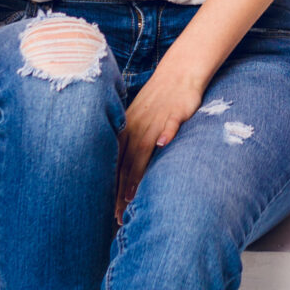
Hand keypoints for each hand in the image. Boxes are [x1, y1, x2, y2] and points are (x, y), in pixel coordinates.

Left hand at [117, 52, 208, 216]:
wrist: (179, 73)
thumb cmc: (159, 101)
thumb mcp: (140, 121)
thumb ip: (132, 144)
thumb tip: (122, 171)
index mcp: (127, 131)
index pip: (116, 165)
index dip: (113, 189)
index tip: (110, 213)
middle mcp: (137, 127)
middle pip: (126, 163)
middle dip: (120, 192)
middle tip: (118, 216)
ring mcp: (155, 120)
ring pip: (143, 149)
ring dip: (136, 173)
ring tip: (132, 196)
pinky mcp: (175, 112)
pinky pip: (170, 124)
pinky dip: (166, 133)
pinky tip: (163, 143)